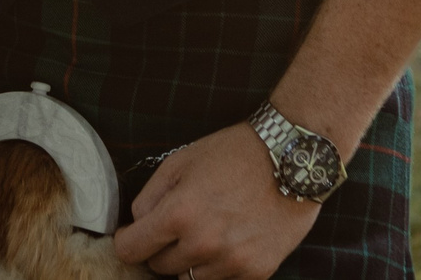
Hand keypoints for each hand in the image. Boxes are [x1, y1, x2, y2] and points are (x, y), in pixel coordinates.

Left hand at [112, 123, 318, 279]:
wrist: (292, 159)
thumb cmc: (234, 153)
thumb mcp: (181, 160)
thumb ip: (150, 196)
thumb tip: (137, 224)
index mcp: (179, 214)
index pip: (131, 250)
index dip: (128, 240)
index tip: (134, 234)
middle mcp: (203, 244)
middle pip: (158, 266)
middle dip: (162, 247)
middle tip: (181, 223)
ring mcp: (231, 262)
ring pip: (188, 278)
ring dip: (192, 259)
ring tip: (211, 229)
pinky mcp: (256, 273)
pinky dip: (220, 267)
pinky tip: (232, 239)